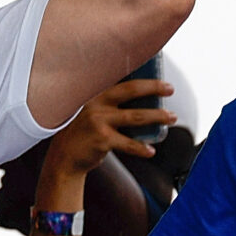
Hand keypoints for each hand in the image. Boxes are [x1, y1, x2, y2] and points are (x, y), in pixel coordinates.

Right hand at [44, 78, 177, 180]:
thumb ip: (109, 105)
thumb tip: (144, 102)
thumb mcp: (92, 112)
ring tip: (172, 117)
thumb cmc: (84, 133)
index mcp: (96, 94)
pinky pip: (128, 144)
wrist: (64, 156)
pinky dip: (141, 148)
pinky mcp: (102, 139)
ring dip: (157, 116)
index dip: (144, 79)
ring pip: (136, 117)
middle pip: (131, 91)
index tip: (163, 81)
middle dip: (154, 88)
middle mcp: (97, 103)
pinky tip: (151, 151)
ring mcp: (99, 121)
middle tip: (170, 89)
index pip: (123, 81)